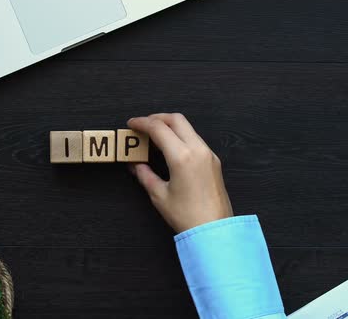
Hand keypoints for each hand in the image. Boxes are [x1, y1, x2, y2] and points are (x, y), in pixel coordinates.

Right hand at [127, 113, 232, 232]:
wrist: (214, 229)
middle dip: (157, 118)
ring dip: (171, 126)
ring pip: (188, 128)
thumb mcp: (159, 195)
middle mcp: (198, 150)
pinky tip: (171, 147)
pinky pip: (196, 139)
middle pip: (176, 119)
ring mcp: (209, 154)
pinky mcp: (214, 161)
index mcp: (182, 156)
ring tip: (155, 136)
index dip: (142, 123)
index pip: (159, 128)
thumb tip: (136, 165)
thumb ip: (145, 175)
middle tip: (143, 125)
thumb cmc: (188, 216)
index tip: (132, 124)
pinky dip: (181, 136)